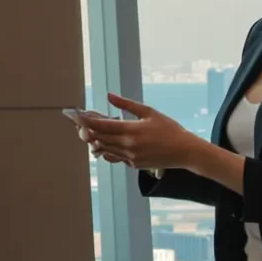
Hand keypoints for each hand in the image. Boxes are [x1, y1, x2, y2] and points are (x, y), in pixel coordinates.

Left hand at [79, 94, 210, 173]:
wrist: (185, 151)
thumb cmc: (169, 129)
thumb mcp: (149, 112)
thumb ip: (126, 105)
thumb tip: (109, 95)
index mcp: (131, 130)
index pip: (101, 125)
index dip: (86, 120)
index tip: (76, 115)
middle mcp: (127, 145)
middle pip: (99, 138)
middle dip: (86, 130)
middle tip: (79, 123)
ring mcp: (130, 157)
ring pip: (104, 149)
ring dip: (95, 141)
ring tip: (89, 132)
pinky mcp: (133, 164)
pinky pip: (114, 157)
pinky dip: (107, 150)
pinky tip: (106, 143)